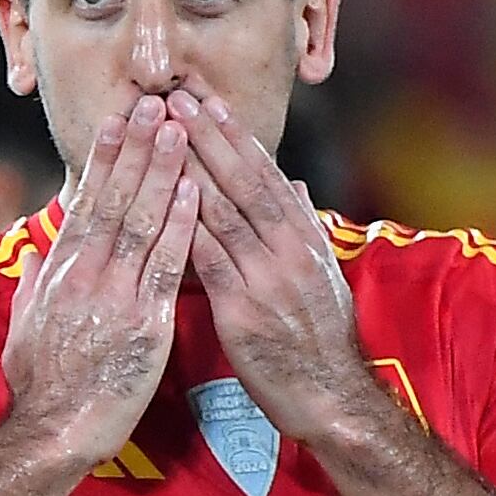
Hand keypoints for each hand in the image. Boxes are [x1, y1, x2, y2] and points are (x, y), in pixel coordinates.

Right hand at [1, 95, 198, 474]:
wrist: (52, 433)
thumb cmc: (40, 388)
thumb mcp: (23, 328)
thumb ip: (33, 284)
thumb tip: (35, 253)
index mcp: (60, 272)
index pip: (87, 203)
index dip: (104, 160)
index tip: (118, 122)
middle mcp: (86, 274)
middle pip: (116, 199)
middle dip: (137, 149)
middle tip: (157, 107)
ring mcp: (115, 296)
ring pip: (143, 222)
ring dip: (164, 173)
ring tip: (180, 132)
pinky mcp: (145, 324)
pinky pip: (166, 266)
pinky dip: (180, 227)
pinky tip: (195, 194)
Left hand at [174, 86, 385, 445]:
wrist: (333, 398)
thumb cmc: (321, 341)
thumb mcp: (323, 276)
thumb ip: (304, 227)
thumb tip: (290, 185)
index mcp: (305, 238)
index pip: (265, 174)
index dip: (234, 135)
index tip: (208, 101)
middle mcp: (289, 250)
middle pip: (243, 181)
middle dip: (207, 136)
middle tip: (177, 97)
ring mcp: (267, 279)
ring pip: (223, 212)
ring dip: (190, 168)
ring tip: (163, 134)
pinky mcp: (243, 313)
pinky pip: (209, 261)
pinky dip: (186, 228)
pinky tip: (163, 200)